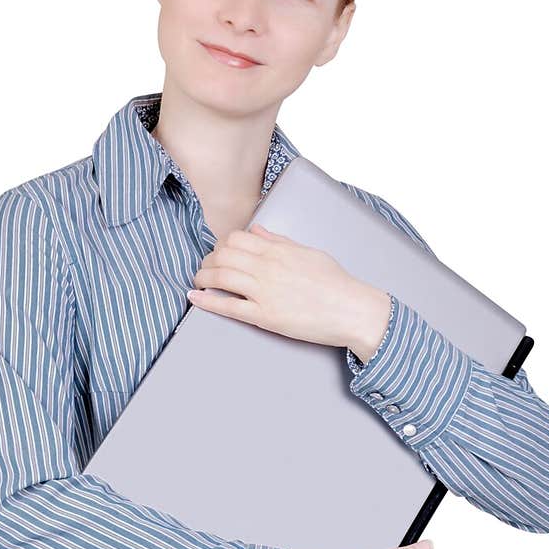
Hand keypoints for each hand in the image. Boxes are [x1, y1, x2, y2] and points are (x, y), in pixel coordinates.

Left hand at [187, 223, 390, 351]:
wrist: (352, 309)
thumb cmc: (336, 283)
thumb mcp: (308, 253)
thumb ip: (280, 242)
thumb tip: (258, 232)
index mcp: (278, 250)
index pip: (236, 239)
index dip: (221, 245)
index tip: (219, 253)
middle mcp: (268, 267)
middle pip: (222, 256)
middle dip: (208, 261)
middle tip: (205, 268)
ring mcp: (265, 292)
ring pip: (220, 277)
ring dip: (203, 278)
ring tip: (199, 282)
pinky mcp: (266, 316)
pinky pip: (228, 306)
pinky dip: (207, 301)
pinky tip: (195, 298)